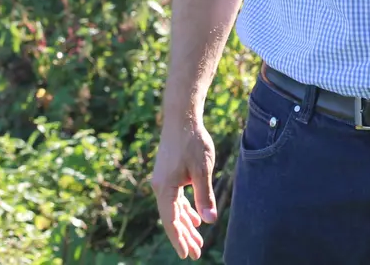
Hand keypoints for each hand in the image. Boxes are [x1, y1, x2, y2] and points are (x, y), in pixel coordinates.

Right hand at [150, 117, 218, 259]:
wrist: (181, 118)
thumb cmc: (192, 141)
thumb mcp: (202, 170)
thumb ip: (205, 196)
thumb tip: (209, 220)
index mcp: (165, 187)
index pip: (171, 220)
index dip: (179, 239)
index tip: (186, 254)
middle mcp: (160, 186)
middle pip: (171, 218)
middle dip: (183, 236)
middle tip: (195, 254)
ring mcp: (163, 181)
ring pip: (174, 209)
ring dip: (185, 225)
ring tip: (197, 242)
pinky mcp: (168, 175)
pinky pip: (175, 199)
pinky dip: (184, 210)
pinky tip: (194, 220)